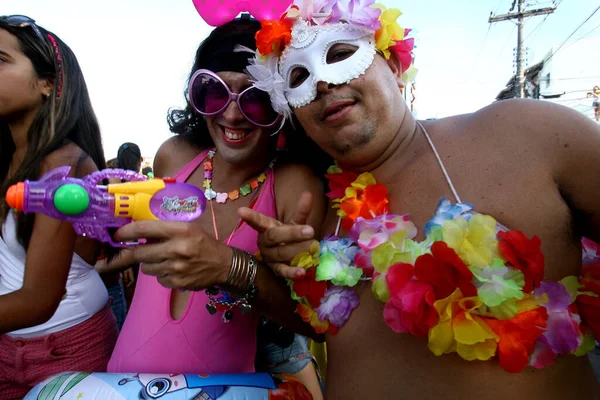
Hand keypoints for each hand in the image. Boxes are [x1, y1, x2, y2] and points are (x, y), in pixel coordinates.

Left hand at [114, 221, 231, 290]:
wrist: (223, 265)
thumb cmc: (203, 243)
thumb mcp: (188, 229)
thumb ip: (165, 230)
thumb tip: (137, 233)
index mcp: (180, 231)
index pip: (144, 229)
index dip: (126, 232)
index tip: (117, 234)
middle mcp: (177, 249)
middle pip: (140, 252)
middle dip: (137, 251)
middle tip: (142, 249)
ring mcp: (176, 268)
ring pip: (146, 267)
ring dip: (150, 263)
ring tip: (164, 259)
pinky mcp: (176, 283)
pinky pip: (157, 278)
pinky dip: (161, 274)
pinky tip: (173, 269)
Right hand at [238, 192, 317, 278]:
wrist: (289, 256)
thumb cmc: (289, 237)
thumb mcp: (295, 222)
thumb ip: (301, 211)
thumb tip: (308, 194)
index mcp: (266, 228)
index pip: (258, 221)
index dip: (250, 217)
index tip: (240, 211)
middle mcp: (264, 243)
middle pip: (274, 237)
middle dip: (292, 233)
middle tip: (310, 230)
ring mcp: (269, 258)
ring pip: (280, 254)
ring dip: (297, 250)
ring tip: (313, 246)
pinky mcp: (275, 271)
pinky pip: (282, 271)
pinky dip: (292, 272)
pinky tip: (302, 272)